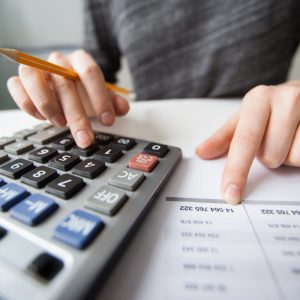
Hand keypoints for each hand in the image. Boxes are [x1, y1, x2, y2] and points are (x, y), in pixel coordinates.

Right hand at [7, 50, 129, 147]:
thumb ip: (112, 102)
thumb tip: (123, 108)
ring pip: (33, 78)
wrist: (65, 84)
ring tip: (60, 125)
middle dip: (77, 116)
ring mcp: (38, 68)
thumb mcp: (100, 97)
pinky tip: (41, 118)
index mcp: (81, 60)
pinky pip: (16, 86)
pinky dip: (27, 103)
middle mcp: (58, 61)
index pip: (90, 73)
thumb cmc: (84, 91)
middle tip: (85, 139)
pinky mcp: (22, 79)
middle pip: (65, 83)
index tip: (107, 121)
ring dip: (47, 104)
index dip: (100, 98)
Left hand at [196, 81, 299, 203]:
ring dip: (290, 154)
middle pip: (270, 156)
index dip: (236, 170)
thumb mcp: (246, 117)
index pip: (244, 141)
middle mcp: (285, 98)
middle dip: (270, 154)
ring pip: (293, 157)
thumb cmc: (274, 107)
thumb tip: (202, 152)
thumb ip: (224, 137)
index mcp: (259, 99)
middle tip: (275, 138)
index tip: (231, 192)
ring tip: (291, 137)